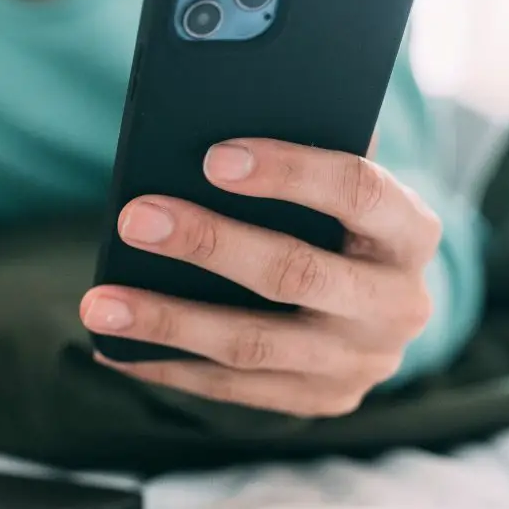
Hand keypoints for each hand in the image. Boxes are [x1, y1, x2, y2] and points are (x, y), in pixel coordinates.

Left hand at [80, 138, 440, 417]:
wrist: (382, 309)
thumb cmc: (342, 223)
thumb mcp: (344, 186)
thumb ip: (309, 148)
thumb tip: (220, 108)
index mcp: (410, 232)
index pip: (358, 191)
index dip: (288, 172)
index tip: (212, 157)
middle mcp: (396, 304)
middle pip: (294, 273)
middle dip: (207, 245)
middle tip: (134, 219)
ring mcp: (359, 363)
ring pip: (252, 345)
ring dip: (166, 322)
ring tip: (97, 305)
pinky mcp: (320, 400)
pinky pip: (230, 389)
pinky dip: (165, 366)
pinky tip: (111, 348)